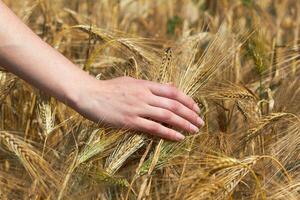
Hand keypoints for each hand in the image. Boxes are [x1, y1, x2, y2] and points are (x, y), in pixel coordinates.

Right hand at [71, 76, 203, 140]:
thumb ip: (151, 85)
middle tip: (200, 122)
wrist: (90, 95)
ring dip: (184, 124)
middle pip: (174, 104)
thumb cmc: (109, 88)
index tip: (196, 108)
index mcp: (145, 85)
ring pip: (167, 116)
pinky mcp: (130, 121)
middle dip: (190, 114)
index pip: (172, 91)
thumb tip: (170, 86)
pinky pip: (154, 128)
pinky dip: (168, 133)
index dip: (187, 100)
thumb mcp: (131, 81)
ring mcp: (138, 108)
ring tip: (194, 130)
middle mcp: (144, 95)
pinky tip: (179, 137)